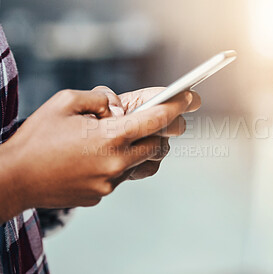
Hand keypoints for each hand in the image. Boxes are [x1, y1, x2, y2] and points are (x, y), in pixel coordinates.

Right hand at [0, 86, 193, 221]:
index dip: (177, 106)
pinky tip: (111, 155)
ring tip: (136, 137)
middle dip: (166, 130)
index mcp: (110, 136)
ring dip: (149, 149)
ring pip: (148, 163)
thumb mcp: (66, 102)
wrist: (15, 178)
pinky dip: (126, 163)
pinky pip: (126, 176)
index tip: (191, 98)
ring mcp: (110, 181)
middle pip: (160, 144)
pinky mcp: (103, 193)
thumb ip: (100, 98)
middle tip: (165, 119)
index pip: (156, 119)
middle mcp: (116, 162)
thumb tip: (119, 107)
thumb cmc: (38, 138)